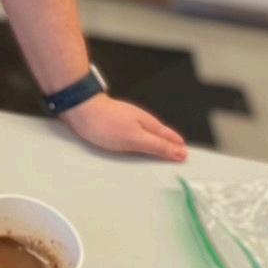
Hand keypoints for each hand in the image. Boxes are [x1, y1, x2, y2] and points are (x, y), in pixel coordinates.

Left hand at [60, 93, 186, 160]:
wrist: (80, 109)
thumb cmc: (104, 122)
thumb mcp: (136, 139)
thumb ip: (158, 146)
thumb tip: (180, 152)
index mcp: (149, 124)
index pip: (171, 138)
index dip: (179, 149)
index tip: (187, 159)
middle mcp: (140, 121)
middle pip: (161, 136)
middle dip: (170, 147)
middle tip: (179, 158)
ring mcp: (128, 122)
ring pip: (147, 135)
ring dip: (155, 145)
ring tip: (162, 155)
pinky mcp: (116, 125)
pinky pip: (134, 136)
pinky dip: (140, 144)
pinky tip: (136, 149)